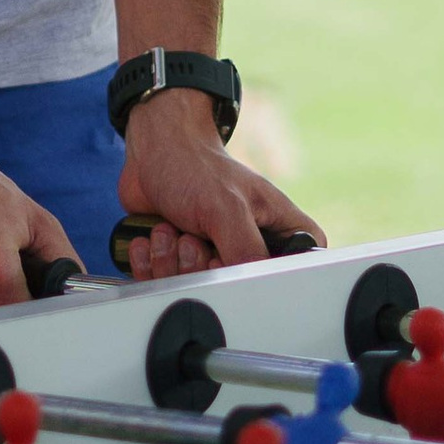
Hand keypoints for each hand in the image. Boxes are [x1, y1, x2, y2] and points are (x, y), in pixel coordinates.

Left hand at [117, 86, 321, 281]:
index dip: (259, 278)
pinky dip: (151, 262)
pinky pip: (165, 284)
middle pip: (232, 290)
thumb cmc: (197, 167)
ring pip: (194, 290)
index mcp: (277, 230)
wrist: (155, 152)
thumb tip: (253, 286)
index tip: (230, 259)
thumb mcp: (228, 208)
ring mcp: (213, 257)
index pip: (292, 274)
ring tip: (171, 229)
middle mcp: (248, 247)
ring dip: (171, 259)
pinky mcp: (180, 262)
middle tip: (193, 236)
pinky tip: (154, 235)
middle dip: (201, 264)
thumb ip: (247, 251)